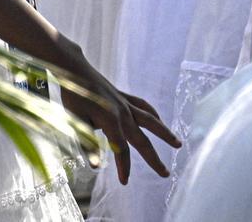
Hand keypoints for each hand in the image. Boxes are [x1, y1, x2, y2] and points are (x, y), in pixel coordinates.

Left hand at [57, 54, 179, 184]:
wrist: (75, 70)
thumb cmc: (73, 96)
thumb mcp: (76, 121)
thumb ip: (88, 144)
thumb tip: (95, 166)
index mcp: (110, 121)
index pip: (121, 150)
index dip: (124, 167)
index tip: (125, 182)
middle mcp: (123, 113)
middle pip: (142, 140)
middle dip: (154, 159)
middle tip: (166, 174)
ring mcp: (126, 104)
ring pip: (151, 121)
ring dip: (165, 134)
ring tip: (178, 144)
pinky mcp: (125, 96)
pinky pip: (144, 106)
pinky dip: (154, 115)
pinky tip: (159, 121)